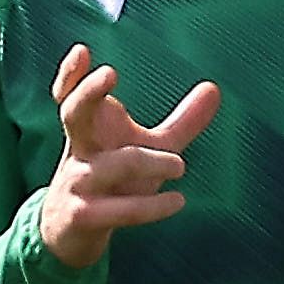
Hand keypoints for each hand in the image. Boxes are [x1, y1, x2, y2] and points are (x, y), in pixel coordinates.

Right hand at [34, 44, 219, 271]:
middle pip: (73, 113)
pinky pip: (122, 210)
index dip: (71, 74)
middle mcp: (80, 150)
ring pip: (114, 165)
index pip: (71, 94)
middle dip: (88, 92)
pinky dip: (153, 206)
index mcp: (89, 128)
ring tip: (180, 165)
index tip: (83, 50)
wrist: (68, 233)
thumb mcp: (147, 147)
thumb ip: (181, 122)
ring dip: (150, 162)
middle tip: (111, 73)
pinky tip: (178, 201)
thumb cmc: (113, 180)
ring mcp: (79, 182)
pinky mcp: (86, 216)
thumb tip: (215, 87)